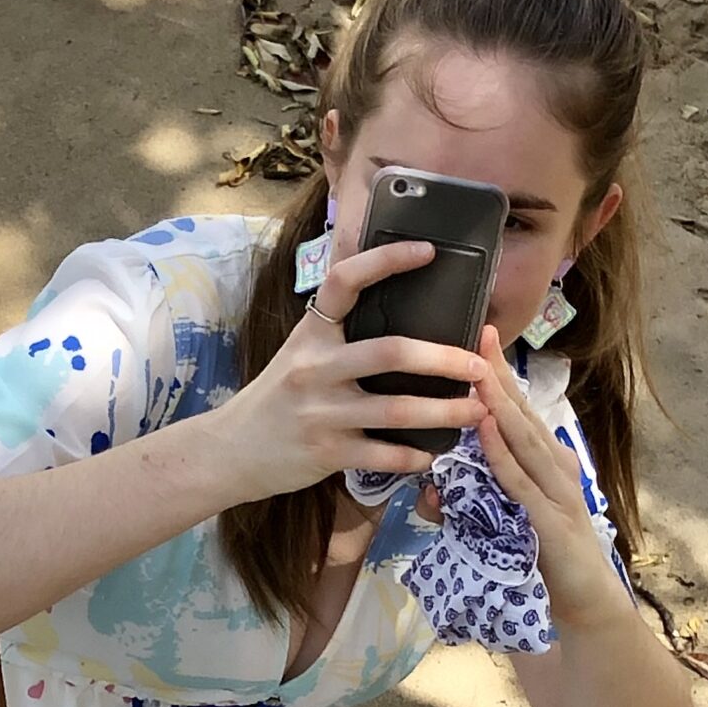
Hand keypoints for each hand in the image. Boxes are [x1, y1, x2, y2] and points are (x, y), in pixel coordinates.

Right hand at [198, 238, 487, 502]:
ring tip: (477, 409)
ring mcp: (321, 412)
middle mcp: (315, 368)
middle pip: (390, 352)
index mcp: (311, 333)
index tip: (428, 251)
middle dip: (443, 359)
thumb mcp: (300, 353)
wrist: (229, 450)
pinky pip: (383, 455)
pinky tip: (432, 452)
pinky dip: (414, 455)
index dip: (386, 260)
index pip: (345, 281)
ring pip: (395, 410)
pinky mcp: (326, 453)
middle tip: (478, 365)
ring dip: (445, 411)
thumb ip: (339, 334)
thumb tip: (395, 307)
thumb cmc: (277, 398)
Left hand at [431, 327, 627, 631]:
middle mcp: (555, 467)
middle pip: (522, 414)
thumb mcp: (501, 525)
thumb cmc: (541, 561)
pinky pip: (521, 481)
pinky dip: (502, 454)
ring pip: (523, 440)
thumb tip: (429, 493)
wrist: (586, 604)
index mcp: (545, 462)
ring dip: (499, 404)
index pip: (517, 412)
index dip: (497, 375)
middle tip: (479, 331)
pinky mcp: (552, 521)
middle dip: (498, 374)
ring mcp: (557, 492)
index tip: (478, 336)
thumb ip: (467, 505)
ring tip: (478, 369)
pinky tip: (487, 429)